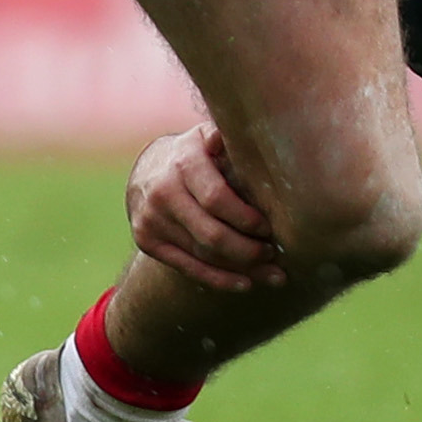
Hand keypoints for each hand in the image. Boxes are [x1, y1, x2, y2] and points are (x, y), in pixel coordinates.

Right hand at [126, 122, 281, 291]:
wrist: (147, 171)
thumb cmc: (195, 154)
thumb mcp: (209, 137)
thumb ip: (228, 140)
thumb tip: (247, 138)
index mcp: (183, 163)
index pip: (217, 199)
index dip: (246, 218)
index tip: (270, 227)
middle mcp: (162, 192)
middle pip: (211, 234)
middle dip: (248, 250)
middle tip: (274, 253)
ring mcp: (151, 220)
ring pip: (202, 255)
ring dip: (241, 269)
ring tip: (273, 274)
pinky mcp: (146, 242)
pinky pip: (187, 268)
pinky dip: (219, 280)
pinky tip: (245, 284)